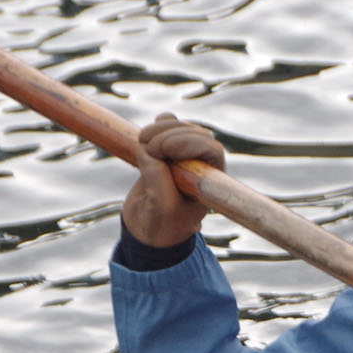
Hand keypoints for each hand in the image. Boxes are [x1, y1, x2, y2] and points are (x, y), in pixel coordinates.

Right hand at [121, 116, 225, 248]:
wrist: (147, 226)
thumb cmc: (162, 224)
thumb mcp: (161, 208)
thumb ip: (157, 179)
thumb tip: (147, 148)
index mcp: (210, 182)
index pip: (212, 149)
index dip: (189, 142)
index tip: (163, 148)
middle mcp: (202, 166)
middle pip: (196, 133)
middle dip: (171, 133)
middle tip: (147, 147)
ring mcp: (186, 155)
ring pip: (182, 127)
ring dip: (161, 127)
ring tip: (140, 141)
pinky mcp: (169, 148)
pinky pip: (168, 125)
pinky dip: (157, 125)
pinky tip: (143, 137)